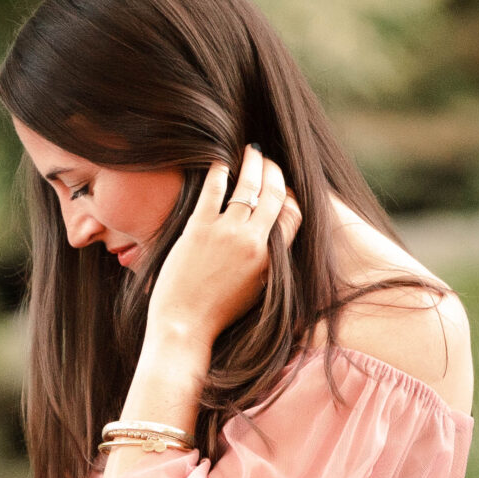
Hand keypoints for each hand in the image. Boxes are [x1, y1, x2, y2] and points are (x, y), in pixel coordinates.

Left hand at [145, 146, 301, 348]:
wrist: (185, 326)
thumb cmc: (217, 315)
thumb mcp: (256, 292)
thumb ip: (267, 265)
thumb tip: (273, 245)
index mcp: (270, 258)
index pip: (293, 214)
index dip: (290, 194)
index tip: (283, 185)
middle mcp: (252, 241)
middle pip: (274, 193)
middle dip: (274, 171)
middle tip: (268, 159)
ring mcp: (225, 233)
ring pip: (247, 186)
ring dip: (252, 163)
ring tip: (251, 151)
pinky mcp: (198, 229)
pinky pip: (214, 190)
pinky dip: (220, 171)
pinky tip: (220, 161)